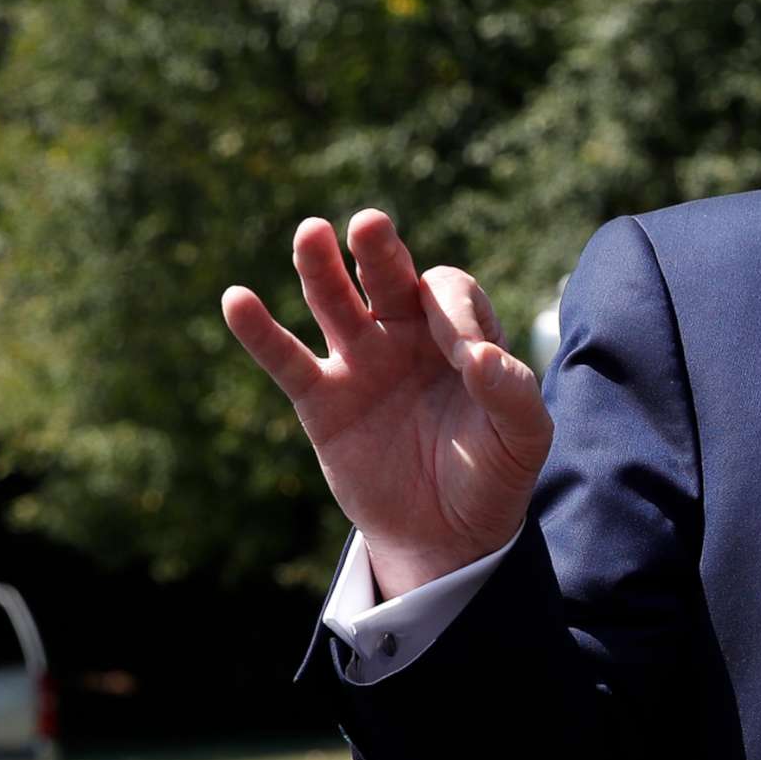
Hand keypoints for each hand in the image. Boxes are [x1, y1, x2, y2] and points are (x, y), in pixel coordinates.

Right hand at [221, 210, 551, 598]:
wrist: (448, 535)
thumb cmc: (492, 476)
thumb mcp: (523, 439)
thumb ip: (512, 394)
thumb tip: (478, 359)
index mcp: (460, 335)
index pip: (447, 295)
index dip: (453, 314)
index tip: (465, 359)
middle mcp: (407, 335)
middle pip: (389, 277)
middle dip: (381, 252)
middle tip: (370, 223)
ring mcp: (361, 362)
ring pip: (334, 302)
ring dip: (321, 267)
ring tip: (312, 233)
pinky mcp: (322, 400)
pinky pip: (287, 359)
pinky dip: (260, 331)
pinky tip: (238, 299)